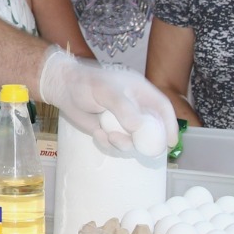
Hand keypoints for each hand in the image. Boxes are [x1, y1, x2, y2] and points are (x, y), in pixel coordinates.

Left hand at [37, 50, 175, 156]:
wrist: (62, 89)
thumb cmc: (86, 83)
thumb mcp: (106, 91)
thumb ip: (123, 107)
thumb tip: (138, 126)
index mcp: (140, 93)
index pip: (162, 108)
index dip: (170, 124)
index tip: (171, 141)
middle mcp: (134, 108)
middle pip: (151, 128)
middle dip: (147, 141)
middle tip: (142, 149)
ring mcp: (121, 121)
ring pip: (133, 140)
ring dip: (124, 144)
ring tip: (109, 136)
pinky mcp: (108, 130)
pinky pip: (115, 143)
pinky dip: (108, 143)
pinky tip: (97, 134)